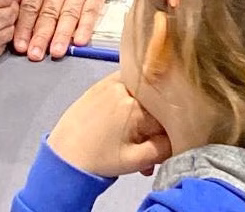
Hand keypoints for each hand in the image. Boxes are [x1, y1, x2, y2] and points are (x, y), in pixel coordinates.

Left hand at [11, 0, 109, 60]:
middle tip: (35, 55)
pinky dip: (86, 27)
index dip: (25, 27)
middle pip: (49, 12)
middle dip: (42, 35)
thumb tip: (5, 13)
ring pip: (70, 13)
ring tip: (56, 52)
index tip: (20, 46)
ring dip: (62, 35)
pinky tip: (79, 41)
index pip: (30, 5)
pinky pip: (91, 12)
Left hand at [47, 72, 171, 177]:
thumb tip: (180, 137)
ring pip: (142, 90)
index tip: (164, 142)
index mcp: (136, 107)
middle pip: (155, 99)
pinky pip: (126, 83)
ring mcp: (110, 83)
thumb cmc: (99, 160)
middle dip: (156, 121)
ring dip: (145, 108)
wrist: (64, 156)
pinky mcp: (100, 84)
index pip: (167, 113)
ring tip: (134, 132)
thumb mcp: (136, 160)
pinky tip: (126, 116)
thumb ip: (164, 148)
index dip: (170, 129)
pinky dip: (133, 96)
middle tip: (147, 143)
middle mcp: (124, 88)